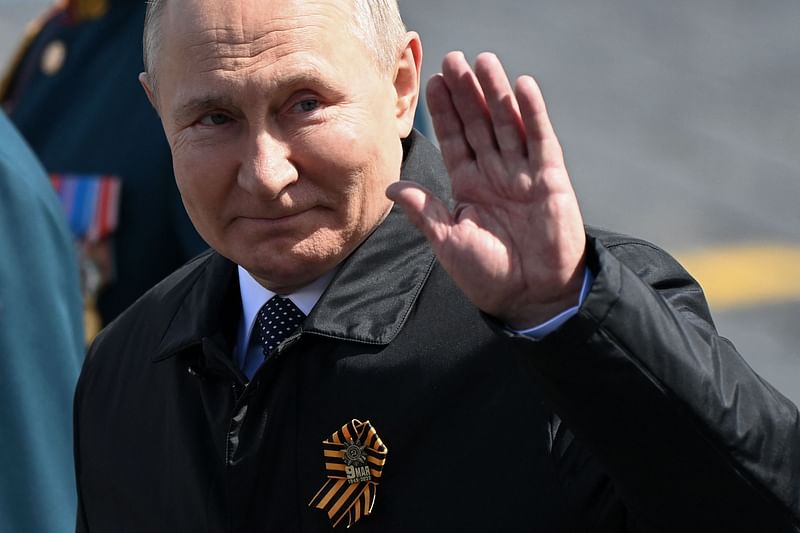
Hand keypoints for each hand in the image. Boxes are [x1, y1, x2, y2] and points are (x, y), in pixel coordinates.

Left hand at [386, 51, 586, 328]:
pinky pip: (540, 140)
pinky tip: (522, 87)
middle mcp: (494, 174)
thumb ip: (426, 210)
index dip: (444, 112)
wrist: (531, 297)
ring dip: (495, 93)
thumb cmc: (488, 275)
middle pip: (478, 123)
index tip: (433, 82)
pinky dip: (533, 113)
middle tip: (454, 59)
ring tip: (484, 62)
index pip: (454, 140)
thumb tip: (391, 187)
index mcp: (468, 187)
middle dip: (466, 92)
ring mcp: (522, 174)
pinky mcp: (550, 179)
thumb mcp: (449, 241)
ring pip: (507, 124)